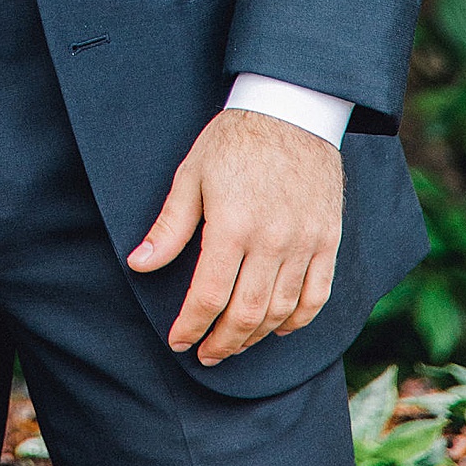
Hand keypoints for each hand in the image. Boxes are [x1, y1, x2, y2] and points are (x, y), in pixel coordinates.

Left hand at [129, 107, 344, 364]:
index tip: (178, 342)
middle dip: (221, 342)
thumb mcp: (191, 175)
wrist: (291, 111)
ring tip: (233, 345)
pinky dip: (298, 320)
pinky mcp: (327, 241)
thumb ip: (170, 226)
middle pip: (246, 313)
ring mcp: (304, 244)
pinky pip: (316, 295)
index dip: (190, 326)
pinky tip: (279, 329)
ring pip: (280, 311)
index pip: (208, 295)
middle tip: (205, 355)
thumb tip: (139, 263)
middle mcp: (271, 242)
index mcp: (232, 226)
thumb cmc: (233, 141)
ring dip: (255, 337)